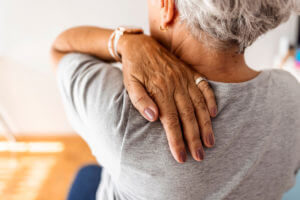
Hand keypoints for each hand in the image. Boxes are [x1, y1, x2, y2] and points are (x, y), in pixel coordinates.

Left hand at [119, 34, 216, 162]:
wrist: (141, 45)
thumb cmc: (133, 68)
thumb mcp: (130, 83)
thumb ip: (140, 100)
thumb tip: (152, 117)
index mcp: (160, 90)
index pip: (170, 120)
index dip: (176, 140)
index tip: (180, 157)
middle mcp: (175, 85)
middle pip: (187, 116)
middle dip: (194, 138)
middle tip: (199, 156)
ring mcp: (185, 79)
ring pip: (199, 105)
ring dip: (205, 124)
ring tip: (210, 142)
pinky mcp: (190, 73)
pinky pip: (204, 87)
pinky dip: (211, 100)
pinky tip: (214, 113)